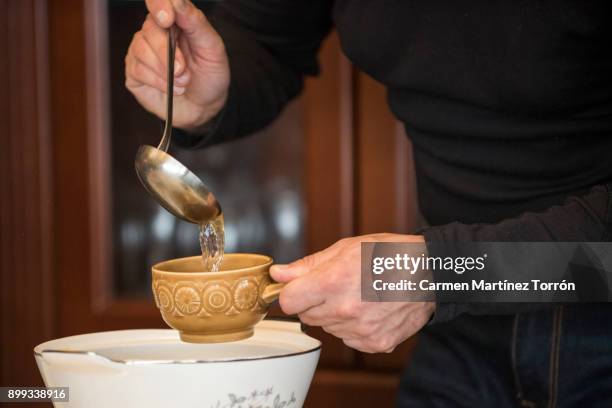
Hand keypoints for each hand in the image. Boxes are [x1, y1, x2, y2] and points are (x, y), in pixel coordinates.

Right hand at [125, 0, 229, 129]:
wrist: (204, 106)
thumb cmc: (209, 74)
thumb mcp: (212, 48)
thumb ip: (196, 23)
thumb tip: (178, 2)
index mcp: (175, 20)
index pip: (159, 2)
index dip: (159, 5)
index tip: (167, 19)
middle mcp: (155, 32)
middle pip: (150, 29)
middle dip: (169, 53)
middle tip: (183, 71)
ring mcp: (141, 51)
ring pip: (142, 50)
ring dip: (165, 71)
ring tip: (183, 83)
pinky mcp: (134, 71)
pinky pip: (138, 70)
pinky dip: (158, 82)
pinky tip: (172, 89)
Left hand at [270, 234, 435, 352]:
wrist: (429, 273)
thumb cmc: (389, 255)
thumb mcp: (346, 248)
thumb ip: (308, 265)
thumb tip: (279, 274)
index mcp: (333, 282)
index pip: (289, 302)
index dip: (292, 293)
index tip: (300, 288)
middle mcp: (345, 310)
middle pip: (307, 316)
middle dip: (315, 301)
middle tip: (339, 285)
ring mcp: (361, 330)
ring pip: (328, 328)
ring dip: (336, 314)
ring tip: (360, 295)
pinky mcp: (375, 343)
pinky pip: (349, 339)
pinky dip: (355, 327)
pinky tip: (371, 309)